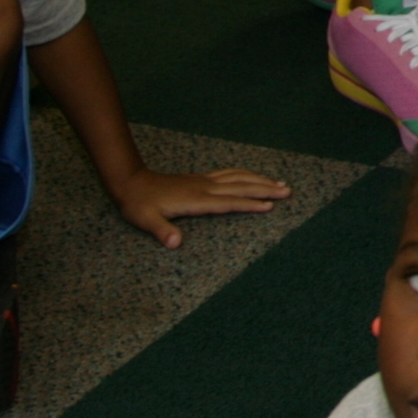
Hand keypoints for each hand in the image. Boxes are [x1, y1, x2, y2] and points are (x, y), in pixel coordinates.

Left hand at [106, 162, 293, 246]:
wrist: (131, 182)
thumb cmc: (139, 205)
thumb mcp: (146, 220)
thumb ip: (162, 231)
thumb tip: (175, 243)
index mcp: (196, 200)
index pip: (229, 202)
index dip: (249, 204)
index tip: (269, 205)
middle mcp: (204, 188)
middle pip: (241, 187)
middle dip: (265, 189)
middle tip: (287, 191)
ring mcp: (204, 181)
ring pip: (238, 177)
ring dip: (259, 179)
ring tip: (279, 182)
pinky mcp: (201, 178)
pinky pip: (229, 174)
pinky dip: (245, 174)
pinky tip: (253, 176)